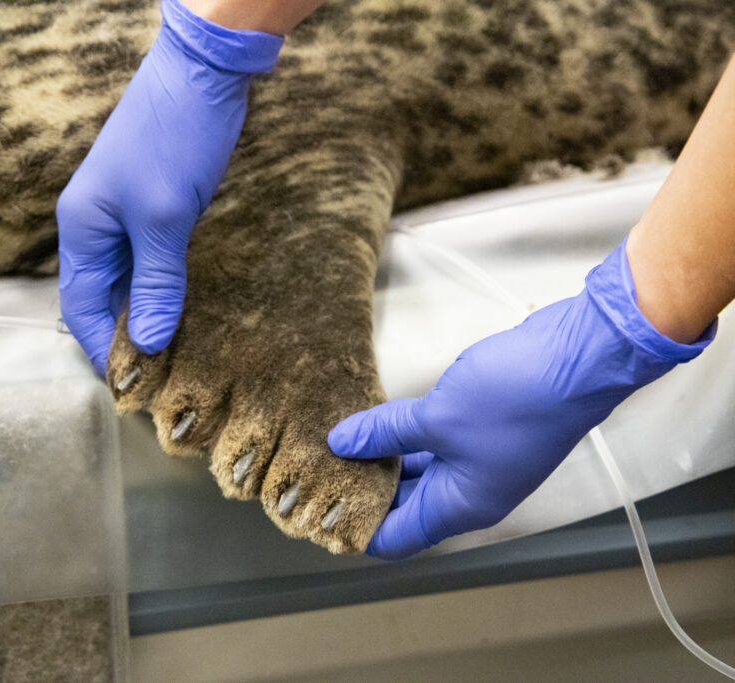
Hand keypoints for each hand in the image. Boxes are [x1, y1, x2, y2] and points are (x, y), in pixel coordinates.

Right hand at [56, 0, 281, 374]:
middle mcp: (95, 225)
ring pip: (127, 280)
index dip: (102, 348)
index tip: (130, 387)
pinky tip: (181, 307)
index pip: (81, 307)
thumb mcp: (165, 217)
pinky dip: (162, 286)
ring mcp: (124, 214)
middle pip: (101, 297)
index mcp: (82, 228)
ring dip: (145, 312)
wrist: (204, 71)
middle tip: (157, 377)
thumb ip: (157, 282)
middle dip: (124, 336)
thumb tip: (148, 343)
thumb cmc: (174, 139)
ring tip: (172, 352)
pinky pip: (149, 260)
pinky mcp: (153, 206)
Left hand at [329, 242, 714, 560]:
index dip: (359, 529)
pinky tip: (381, 419)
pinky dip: (408, 437)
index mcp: (462, 506)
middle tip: (322, 468)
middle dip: (366, 488)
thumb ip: (384, 432)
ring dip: (386, 459)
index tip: (322, 509)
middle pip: (407, 506)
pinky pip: (437, 445)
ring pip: (422, 472)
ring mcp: (482, 462)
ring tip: (342, 441)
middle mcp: (473, 493)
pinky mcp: (487, 432)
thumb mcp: (436, 416)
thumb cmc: (515, 398)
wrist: (581, 359)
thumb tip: (342, 443)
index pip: (398, 537)